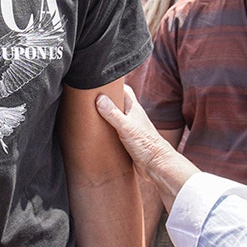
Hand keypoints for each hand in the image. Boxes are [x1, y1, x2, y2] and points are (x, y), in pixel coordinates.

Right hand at [96, 85, 198, 209]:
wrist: (157, 166)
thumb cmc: (146, 145)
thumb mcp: (126, 127)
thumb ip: (112, 113)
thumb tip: (99, 98)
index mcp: (134, 108)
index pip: (124, 89)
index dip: (113, 83)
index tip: (99, 80)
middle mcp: (132, 116)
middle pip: (118, 102)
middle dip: (106, 99)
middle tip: (89, 97)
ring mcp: (130, 128)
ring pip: (116, 117)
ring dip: (105, 115)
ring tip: (89, 113)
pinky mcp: (128, 141)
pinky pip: (115, 131)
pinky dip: (107, 129)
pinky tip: (97, 133)